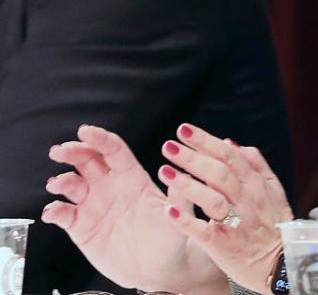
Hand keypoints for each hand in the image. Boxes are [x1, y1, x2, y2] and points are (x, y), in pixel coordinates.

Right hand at [42, 125, 223, 293]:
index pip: (114, 151)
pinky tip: (52, 211)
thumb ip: (178, 196)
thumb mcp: (179, 216)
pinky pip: (64, 214)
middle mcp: (111, 187)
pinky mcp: (81, 227)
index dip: (100, 139)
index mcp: (133, 177)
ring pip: (72, 184)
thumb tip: (180, 174)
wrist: (157, 269)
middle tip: (60, 151)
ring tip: (57, 184)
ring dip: (62, 180)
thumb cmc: (171, 238)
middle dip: (74, 152)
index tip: (85, 131)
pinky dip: (54, 210)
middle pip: (88, 161)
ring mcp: (94, 205)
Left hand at [158, 123, 293, 291]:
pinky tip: (169, 210)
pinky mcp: (224, 245)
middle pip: (218, 172)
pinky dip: (186, 220)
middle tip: (169, 145)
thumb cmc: (273, 224)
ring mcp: (236, 222)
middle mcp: (247, 200)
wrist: (282, 264)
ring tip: (164, 171)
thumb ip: (255, 164)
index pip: (229, 155)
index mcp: (257, 184)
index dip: (206, 141)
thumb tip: (231, 142)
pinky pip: (203, 230)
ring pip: (212, 199)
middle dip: (192, 157)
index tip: (184, 130)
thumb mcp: (273, 190)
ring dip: (187, 184)